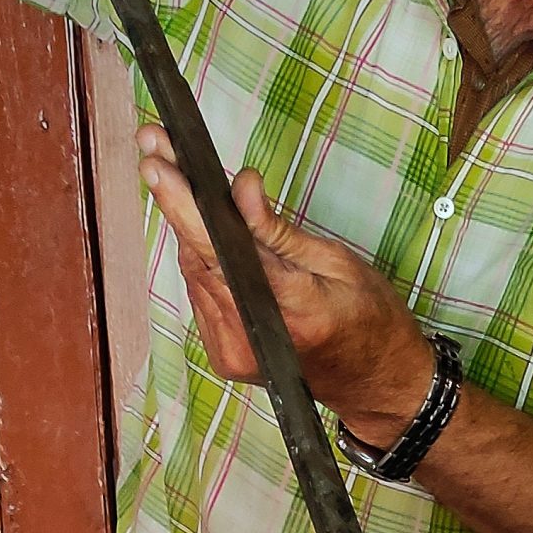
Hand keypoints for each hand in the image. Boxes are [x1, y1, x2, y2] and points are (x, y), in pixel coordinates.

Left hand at [137, 127, 437, 442]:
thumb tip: (242, 188)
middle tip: (156, 149)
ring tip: (175, 178)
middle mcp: (253, 336)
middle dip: (176, 199)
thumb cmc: (370, 320)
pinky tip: (203, 232)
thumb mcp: (339, 262)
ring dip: (186, 226)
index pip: (223, 250)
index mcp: (295, 309)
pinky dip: (202, 260)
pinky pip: (202, 294)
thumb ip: (281, 231)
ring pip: (195, 272)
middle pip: (198, 256)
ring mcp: (234, 351)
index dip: (185, 205)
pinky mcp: (225, 355)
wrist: (376, 384)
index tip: (158, 164)